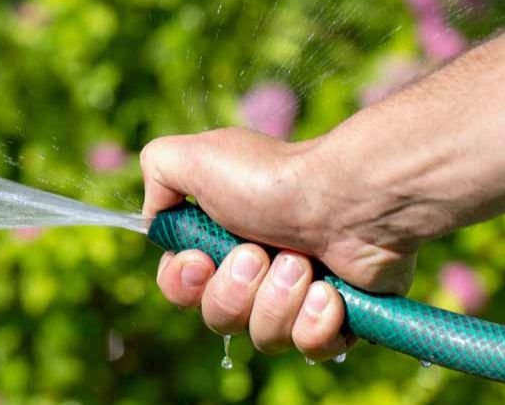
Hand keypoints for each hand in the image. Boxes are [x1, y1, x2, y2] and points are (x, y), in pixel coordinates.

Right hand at [140, 127, 416, 359]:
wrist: (350, 198)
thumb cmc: (271, 178)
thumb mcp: (193, 155)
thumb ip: (156, 173)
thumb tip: (155, 218)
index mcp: (218, 239)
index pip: (179, 286)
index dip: (183, 283)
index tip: (200, 261)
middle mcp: (254, 270)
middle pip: (218, 317)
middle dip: (236, 290)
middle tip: (260, 253)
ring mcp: (295, 296)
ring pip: (264, 337)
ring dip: (278, 300)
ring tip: (302, 262)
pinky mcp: (337, 317)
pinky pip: (311, 348)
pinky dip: (317, 322)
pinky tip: (330, 292)